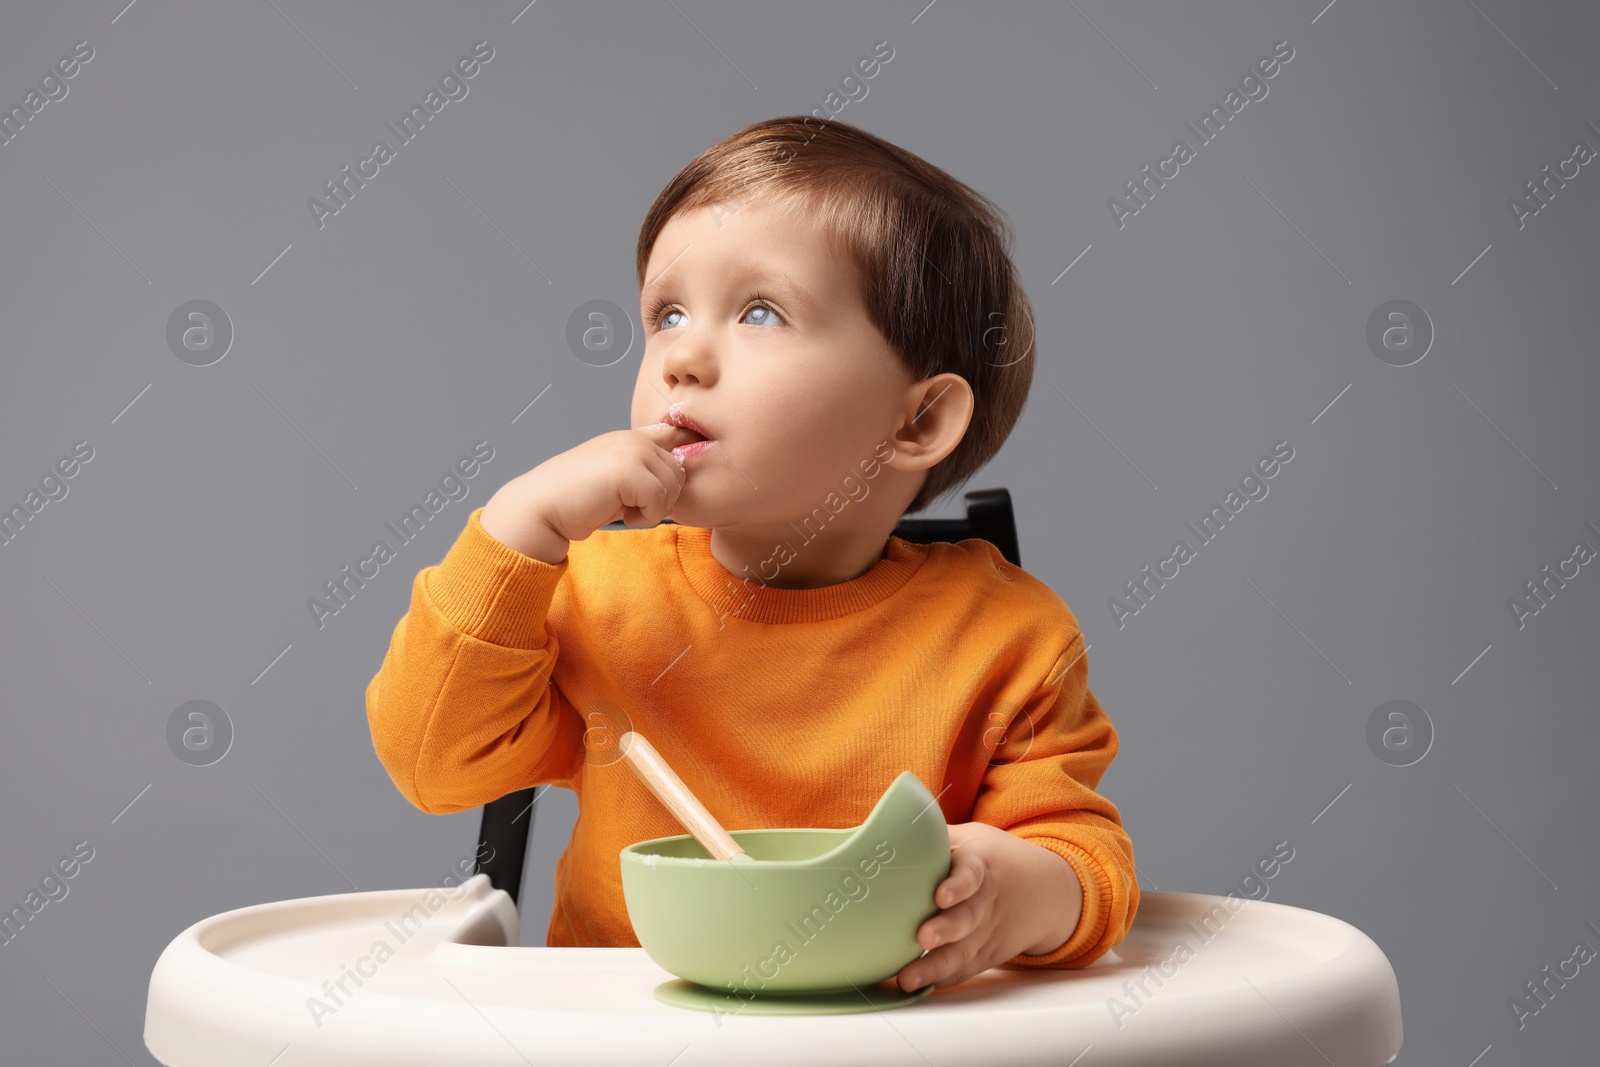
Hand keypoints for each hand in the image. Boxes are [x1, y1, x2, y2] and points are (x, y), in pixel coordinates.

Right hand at [479, 424, 689, 562]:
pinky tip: (623, 516)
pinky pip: (661, 502)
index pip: (676, 434)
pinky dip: (645, 518)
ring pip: (674, 487)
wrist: (542, 509)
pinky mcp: (630, 470)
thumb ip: (645, 473)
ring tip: (625, 510)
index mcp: (632, 438)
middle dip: (663, 497)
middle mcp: (634, 439)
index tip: (675, 475)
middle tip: (633, 507)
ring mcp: (632, 451)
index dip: (685, 450)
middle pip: (680, 472)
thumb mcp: (618, 481)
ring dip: (653, 509)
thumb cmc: (577, 501)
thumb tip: (682, 474)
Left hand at [895, 822, 1082, 992]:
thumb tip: (885, 827)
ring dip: (935, 967)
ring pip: (963, 952)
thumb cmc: (989, 858)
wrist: (1045, 890)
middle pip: (968, 918)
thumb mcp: (969, 837)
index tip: (940, 896)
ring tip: (908, 978)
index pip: (971, 874)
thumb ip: (933, 838)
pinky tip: (919, 987)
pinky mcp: (984, 954)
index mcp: (980, 865)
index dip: (958, 885)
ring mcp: (986, 932)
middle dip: (946, 929)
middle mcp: (985, 902)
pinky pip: (964, 969)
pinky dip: (943, 979)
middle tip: (923, 938)